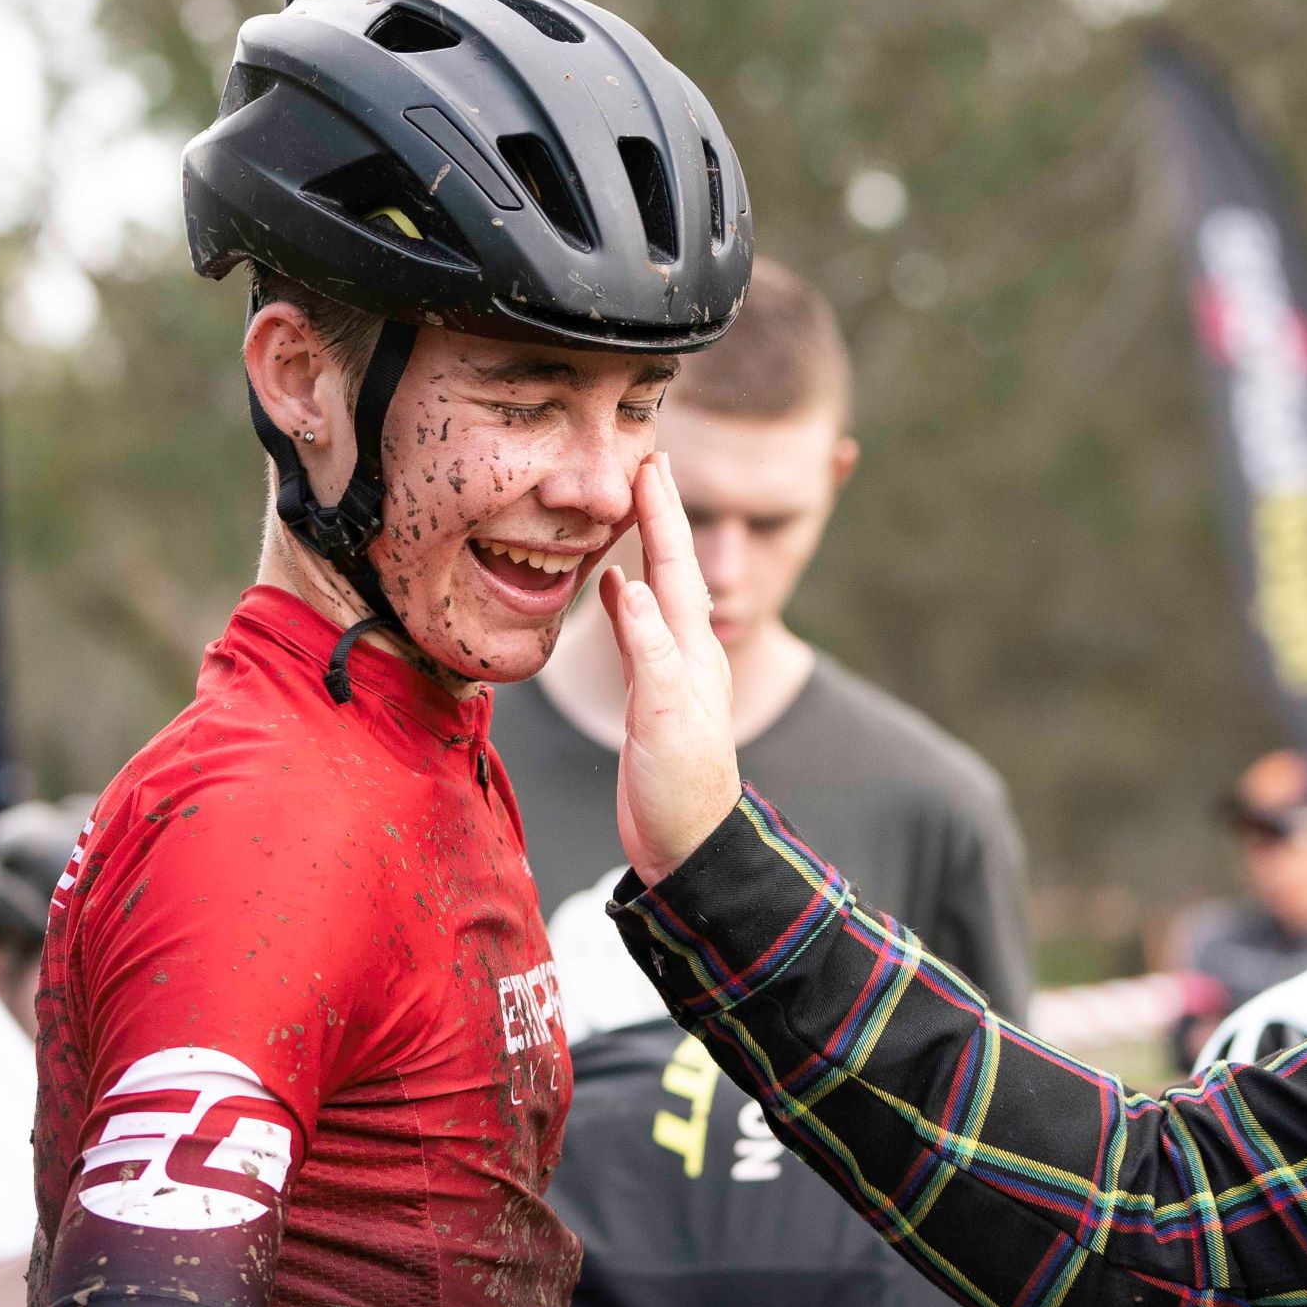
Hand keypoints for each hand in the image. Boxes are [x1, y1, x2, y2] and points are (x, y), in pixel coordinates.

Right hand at [602, 455, 740, 885]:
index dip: (662, 513)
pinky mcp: (653, 694)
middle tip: (648, 461)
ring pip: (657, 590)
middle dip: (660, 513)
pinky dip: (627, 596)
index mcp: (691, 651)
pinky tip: (614, 584)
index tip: (651, 461)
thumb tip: (628, 583)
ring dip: (647, 546)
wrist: (690, 846)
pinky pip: (639, 626)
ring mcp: (671, 672)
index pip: (674, 566)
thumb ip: (650, 652)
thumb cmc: (682, 790)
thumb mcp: (667, 719)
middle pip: (671, 567)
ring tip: (633, 506)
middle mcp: (686, 652)